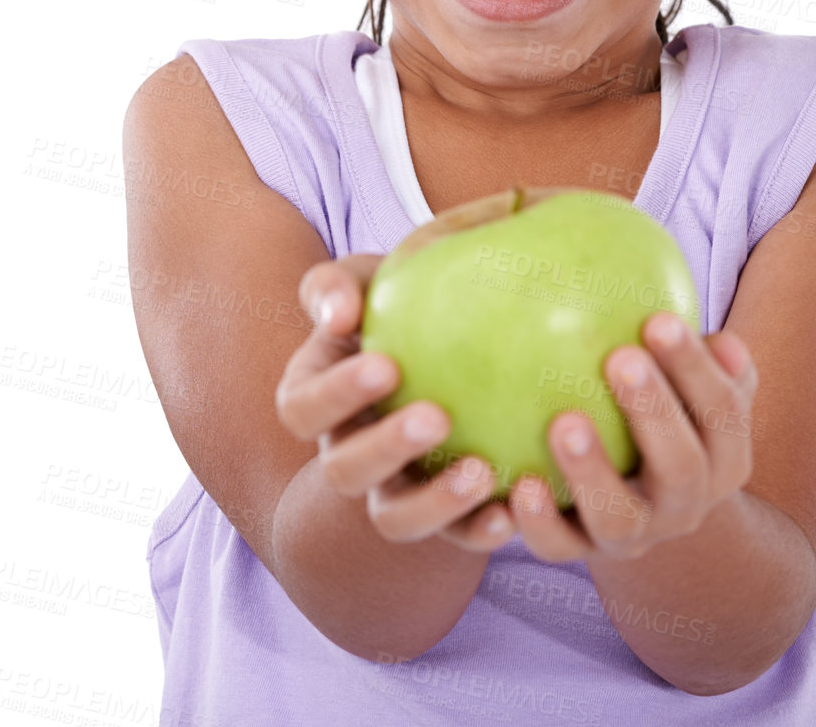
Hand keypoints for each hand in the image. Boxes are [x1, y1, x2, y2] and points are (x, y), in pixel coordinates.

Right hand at [275, 252, 515, 553]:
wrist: (453, 340)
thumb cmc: (397, 299)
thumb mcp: (363, 279)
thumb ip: (337, 285)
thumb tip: (340, 313)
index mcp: (316, 397)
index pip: (303, 408)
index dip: (336, 396)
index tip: (387, 367)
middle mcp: (346, 452)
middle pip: (343, 471)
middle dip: (385, 449)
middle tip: (437, 417)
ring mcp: (392, 489)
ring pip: (394, 518)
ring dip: (434, 502)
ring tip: (482, 472)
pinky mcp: (443, 516)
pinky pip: (455, 537)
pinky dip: (479, 530)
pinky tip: (512, 511)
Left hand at [505, 312, 758, 562]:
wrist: (647, 502)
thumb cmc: (669, 411)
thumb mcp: (698, 388)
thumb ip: (707, 359)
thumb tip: (723, 338)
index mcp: (724, 458)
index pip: (722, 412)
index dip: (695, 369)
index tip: (659, 319)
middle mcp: (687, 504)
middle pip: (681, 467)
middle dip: (654, 412)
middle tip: (620, 359)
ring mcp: (637, 534)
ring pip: (620, 518)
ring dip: (593, 471)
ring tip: (563, 422)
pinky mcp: (584, 553)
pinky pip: (561, 546)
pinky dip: (541, 521)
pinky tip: (520, 484)